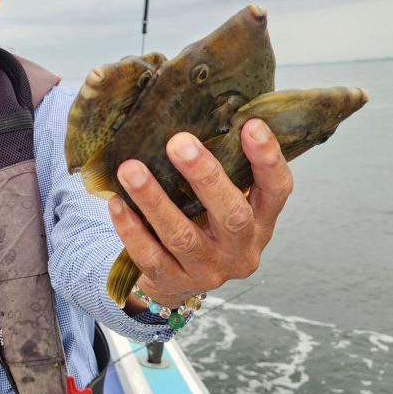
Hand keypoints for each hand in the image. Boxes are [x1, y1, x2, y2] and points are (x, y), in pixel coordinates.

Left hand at [108, 119, 292, 310]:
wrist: (174, 283)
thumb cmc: (200, 226)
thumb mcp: (220, 202)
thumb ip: (221, 169)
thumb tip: (197, 110)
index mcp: (260, 222)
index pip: (277, 190)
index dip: (267, 159)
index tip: (252, 124)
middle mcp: (240, 249)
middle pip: (232, 215)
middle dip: (205, 177)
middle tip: (179, 142)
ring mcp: (207, 270)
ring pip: (182, 236)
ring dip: (154, 200)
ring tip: (130, 169)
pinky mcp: (171, 282)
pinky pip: (149, 255)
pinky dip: (132, 228)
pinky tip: (116, 204)